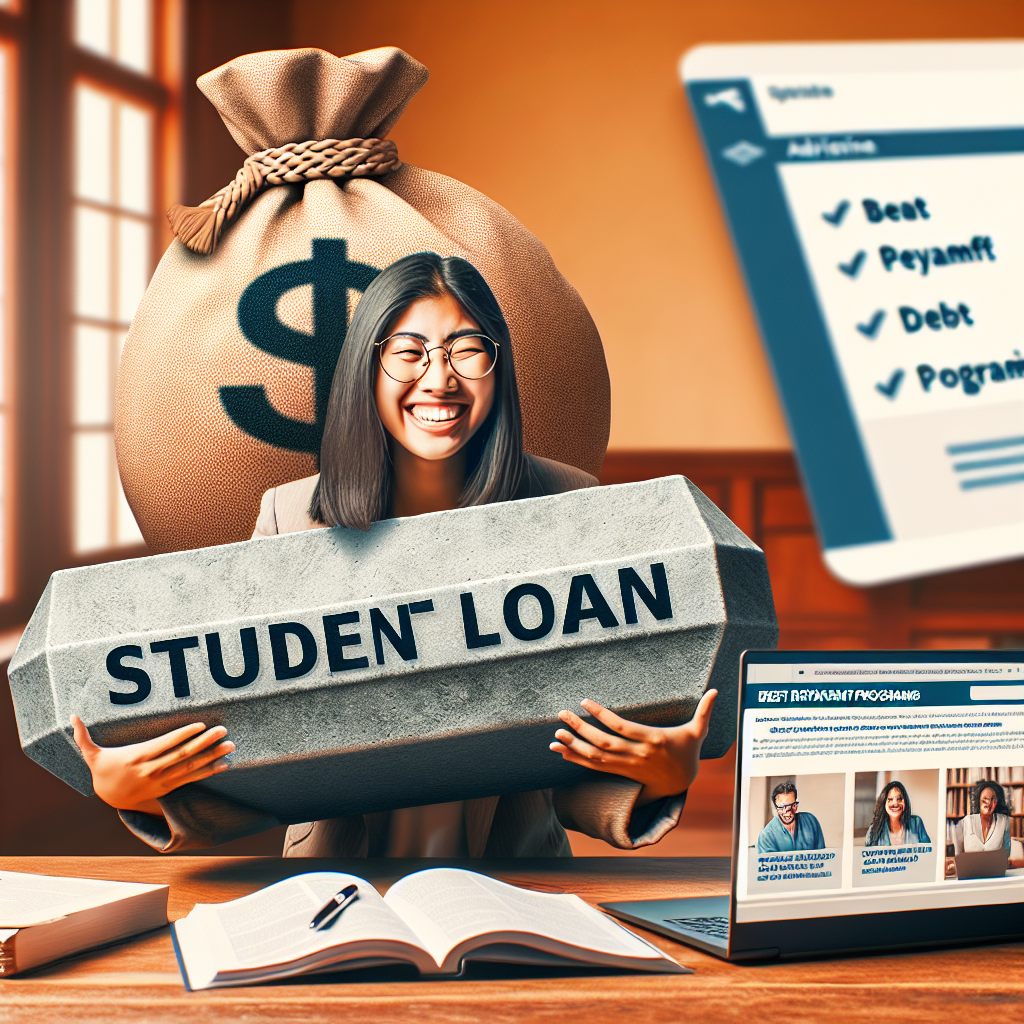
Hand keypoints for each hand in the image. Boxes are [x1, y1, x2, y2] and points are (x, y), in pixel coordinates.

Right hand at [71, 715, 233, 815]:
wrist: (110, 798)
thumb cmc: (105, 770)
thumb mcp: (92, 755)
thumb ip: (83, 736)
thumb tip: (72, 716)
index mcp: (139, 757)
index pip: (166, 744)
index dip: (183, 735)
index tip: (200, 726)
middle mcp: (154, 769)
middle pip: (183, 755)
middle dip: (205, 743)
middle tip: (224, 731)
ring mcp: (164, 779)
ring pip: (191, 767)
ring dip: (212, 756)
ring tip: (230, 746)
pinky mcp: (170, 786)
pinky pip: (192, 778)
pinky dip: (209, 771)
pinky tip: (225, 763)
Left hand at [549, 690, 717, 806]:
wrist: (682, 783)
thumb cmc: (687, 752)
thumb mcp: (697, 733)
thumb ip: (704, 711)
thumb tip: (716, 691)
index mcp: (653, 740)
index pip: (622, 727)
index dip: (602, 715)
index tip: (585, 702)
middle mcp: (637, 755)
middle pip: (603, 743)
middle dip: (580, 729)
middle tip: (561, 715)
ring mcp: (626, 765)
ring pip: (596, 757)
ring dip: (574, 747)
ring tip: (555, 737)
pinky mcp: (620, 771)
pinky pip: (594, 767)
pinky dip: (577, 759)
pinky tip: (561, 751)